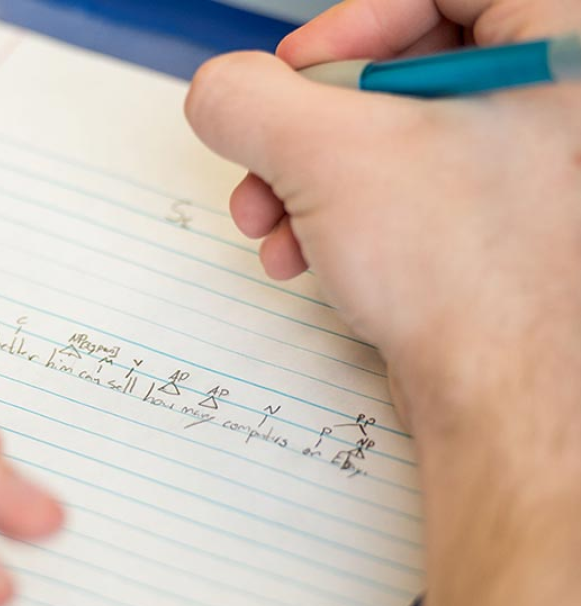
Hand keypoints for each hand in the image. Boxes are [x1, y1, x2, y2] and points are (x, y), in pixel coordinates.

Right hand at [185, 2, 580, 605]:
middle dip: (311, 119)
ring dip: (307, 174)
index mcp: (560, 50)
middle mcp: (557, 104)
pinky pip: (406, 186)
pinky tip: (305, 252)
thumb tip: (217, 93)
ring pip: (395, 131)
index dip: (354, 19)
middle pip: (407, 58)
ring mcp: (533, 168)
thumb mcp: (322, 155)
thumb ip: (244, 99)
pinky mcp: (498, 223)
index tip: (304, 68)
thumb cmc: (470, 281)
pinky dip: (339, 211)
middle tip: (272, 148)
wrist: (506, 407)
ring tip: (270, 220)